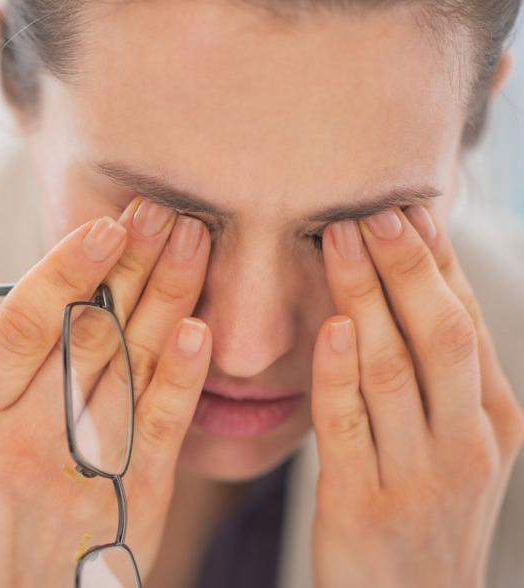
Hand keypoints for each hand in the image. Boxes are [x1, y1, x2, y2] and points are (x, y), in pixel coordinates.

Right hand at [0, 197, 210, 586]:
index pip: (23, 327)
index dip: (65, 270)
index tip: (101, 225)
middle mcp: (26, 441)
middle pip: (87, 336)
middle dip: (129, 266)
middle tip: (159, 210)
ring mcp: (86, 469)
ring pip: (131, 367)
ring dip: (167, 298)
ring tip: (193, 241)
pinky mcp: (136, 493)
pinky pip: (163, 424)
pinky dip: (183, 373)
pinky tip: (199, 326)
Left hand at [311, 206, 523, 586]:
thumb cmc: (421, 523)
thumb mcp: (452, 453)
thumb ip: (435, 384)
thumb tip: (407, 295)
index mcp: (494, 423)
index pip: (466, 324)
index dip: (436, 264)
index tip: (406, 209)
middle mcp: (467, 445)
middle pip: (440, 334)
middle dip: (407, 266)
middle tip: (373, 209)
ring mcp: (420, 476)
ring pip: (395, 367)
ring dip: (366, 295)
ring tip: (339, 239)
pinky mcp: (362, 504)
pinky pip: (349, 425)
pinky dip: (340, 371)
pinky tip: (331, 325)